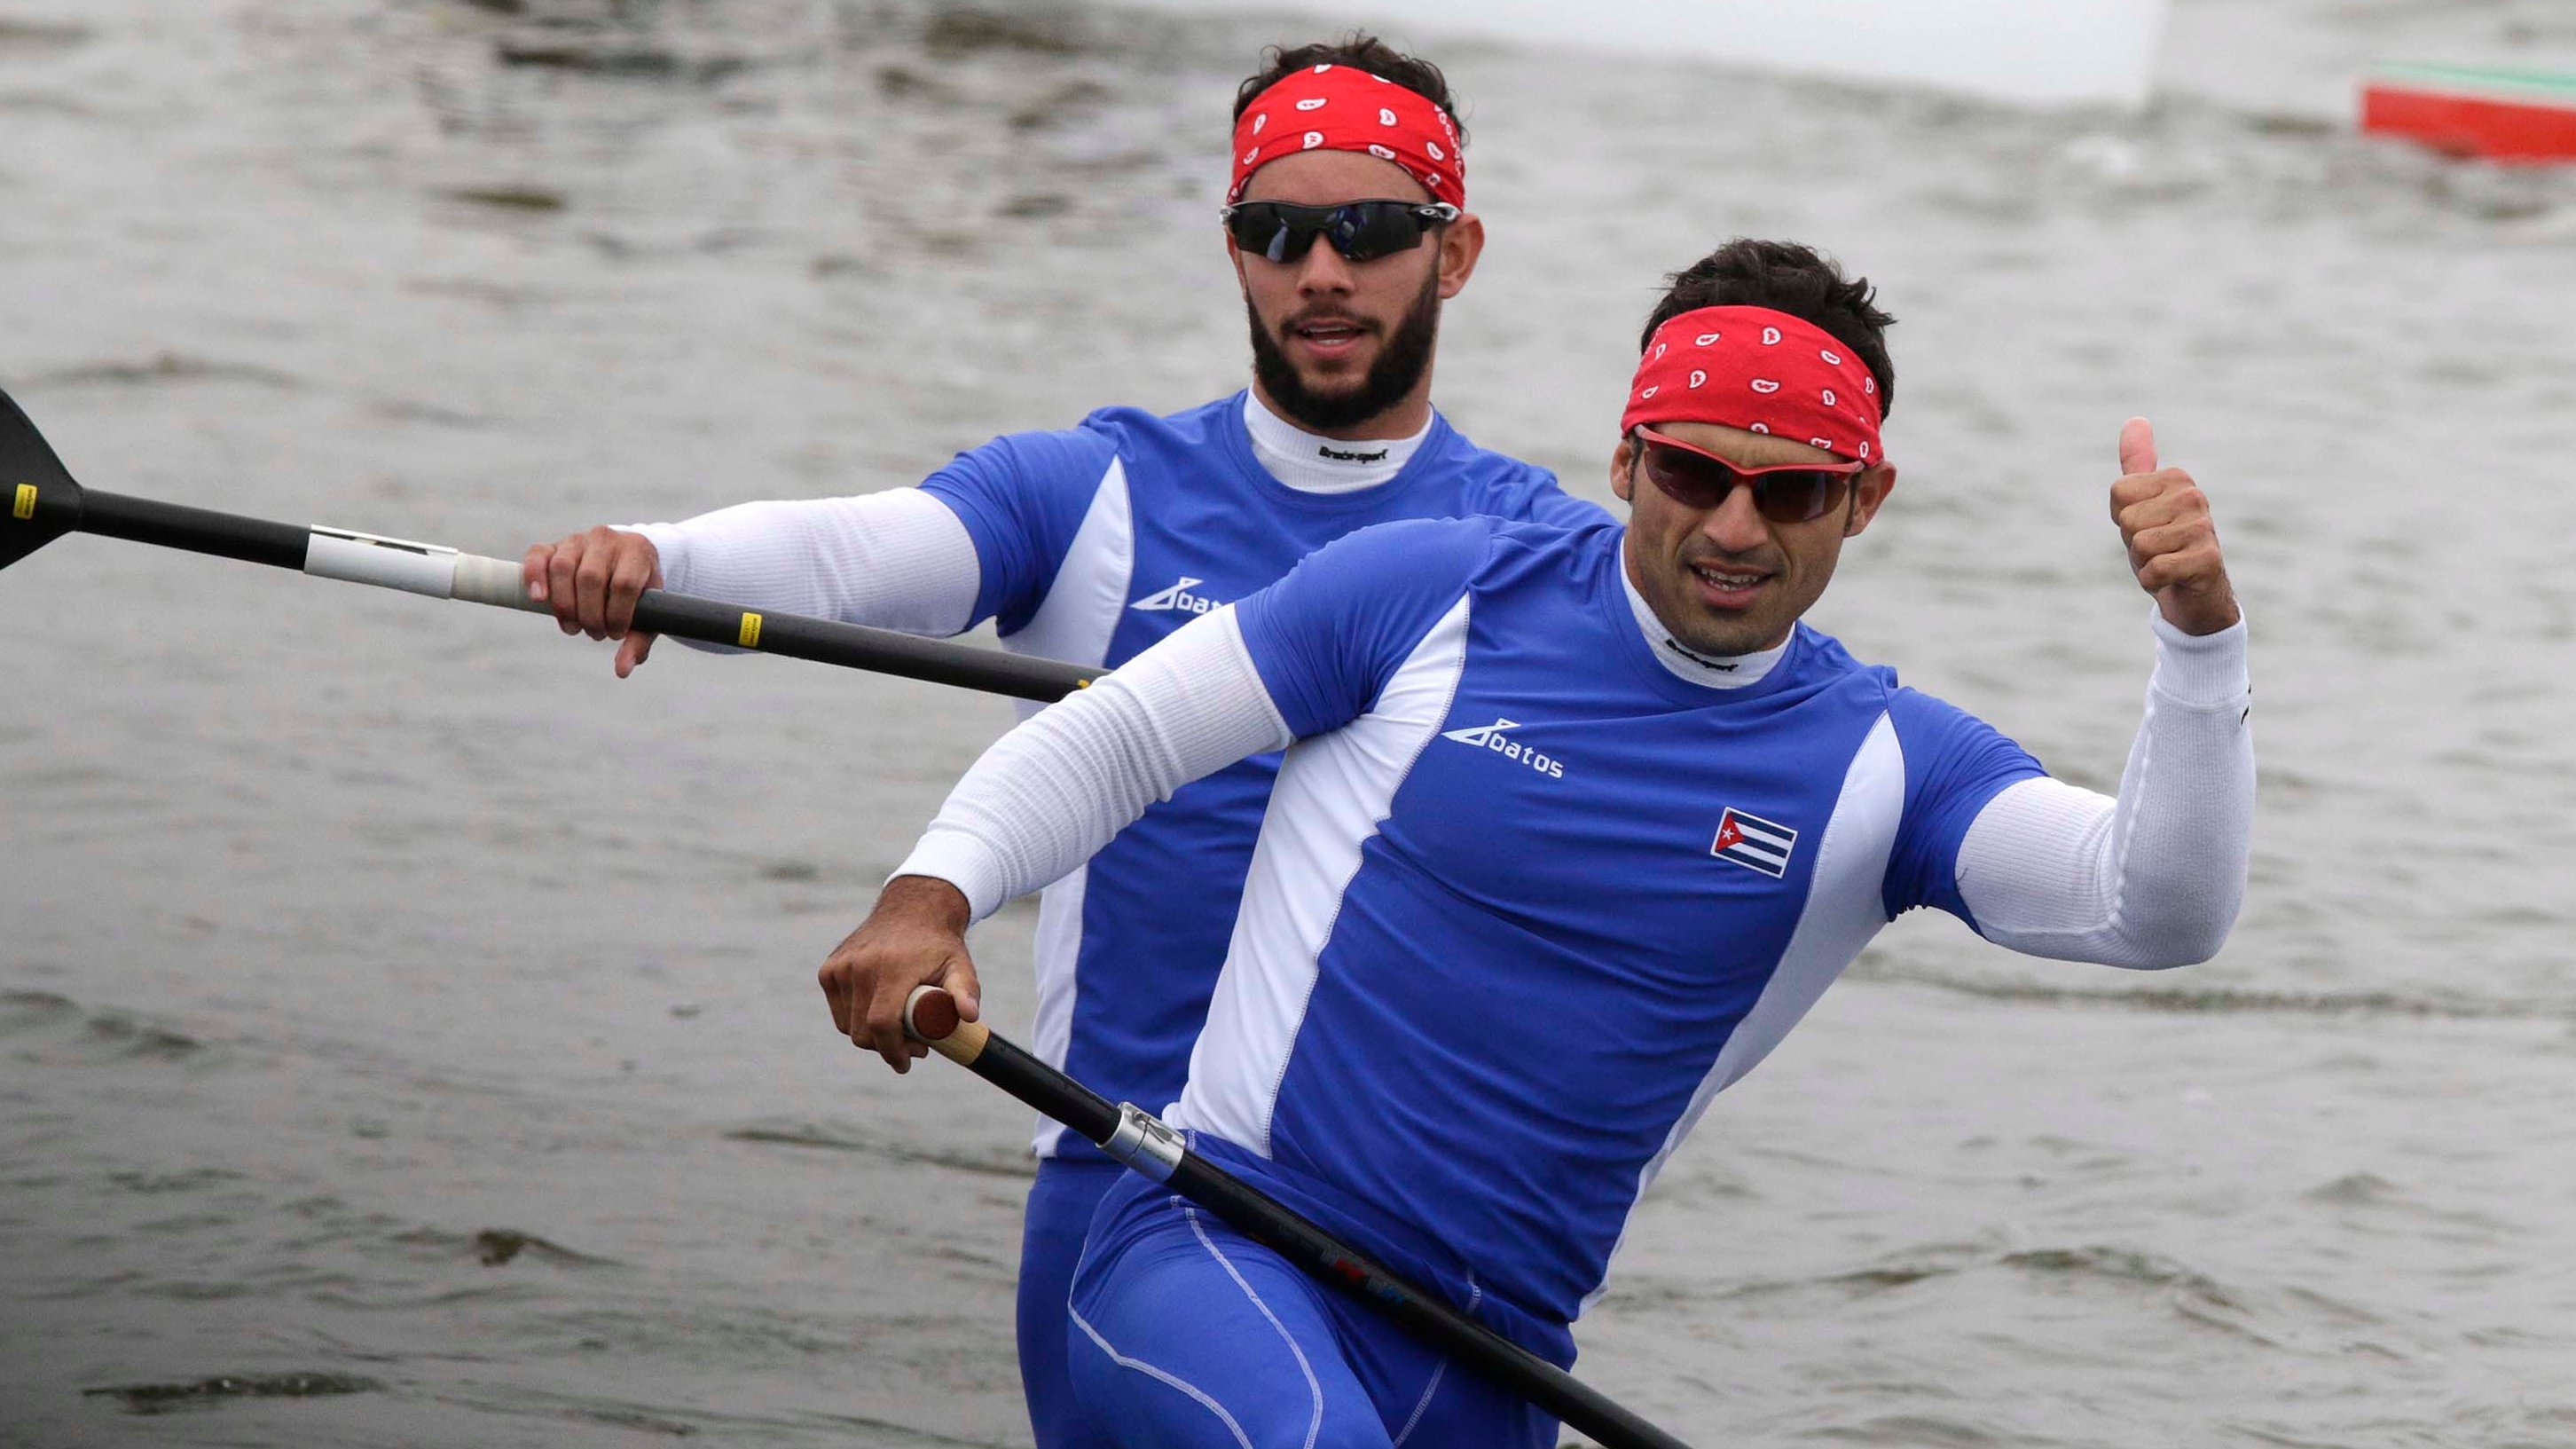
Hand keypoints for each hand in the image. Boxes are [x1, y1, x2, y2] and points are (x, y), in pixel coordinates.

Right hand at [521, 526, 662, 676]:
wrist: (625, 557)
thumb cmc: (638, 589)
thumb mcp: (647, 611)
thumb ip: (638, 641)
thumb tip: (622, 671)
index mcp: (636, 552)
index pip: (623, 584)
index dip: (617, 614)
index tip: (615, 633)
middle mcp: (606, 540)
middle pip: (590, 578)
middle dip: (589, 615)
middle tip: (594, 633)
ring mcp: (577, 540)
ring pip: (562, 567)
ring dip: (564, 604)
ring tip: (572, 627)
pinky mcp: (553, 546)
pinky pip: (537, 555)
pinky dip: (534, 576)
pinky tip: (538, 599)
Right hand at [817, 876, 981, 1071]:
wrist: (912, 910)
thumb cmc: (939, 945)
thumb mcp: (960, 965)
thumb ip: (965, 991)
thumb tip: (969, 1016)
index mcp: (891, 967)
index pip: (880, 1023)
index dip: (892, 1050)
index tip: (906, 1064)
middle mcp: (860, 966)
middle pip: (862, 1031)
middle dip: (886, 1047)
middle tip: (913, 1045)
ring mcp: (840, 967)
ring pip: (848, 1025)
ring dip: (870, 1035)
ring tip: (899, 1027)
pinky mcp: (829, 970)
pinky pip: (840, 1011)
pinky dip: (856, 1019)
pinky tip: (879, 1010)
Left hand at [2112, 418, 2239, 635]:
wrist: (2194, 592)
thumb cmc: (2164, 543)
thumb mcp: (2143, 502)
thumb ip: (2138, 463)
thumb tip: (2135, 420)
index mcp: (2176, 478)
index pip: (2119, 494)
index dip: (2123, 518)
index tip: (2147, 525)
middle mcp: (2193, 496)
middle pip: (2127, 520)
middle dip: (2134, 543)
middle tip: (2157, 548)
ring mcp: (2204, 526)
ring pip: (2139, 545)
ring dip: (2145, 563)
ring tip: (2166, 561)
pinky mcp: (2208, 559)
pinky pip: (2154, 570)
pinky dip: (2154, 581)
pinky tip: (2173, 578)